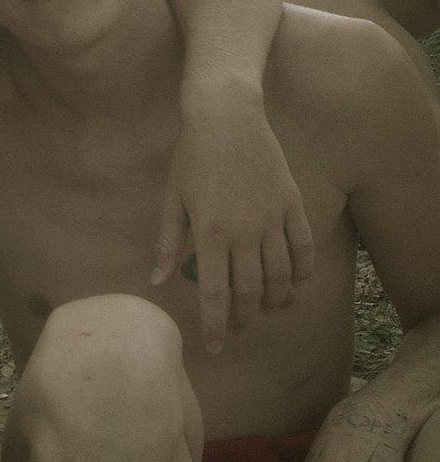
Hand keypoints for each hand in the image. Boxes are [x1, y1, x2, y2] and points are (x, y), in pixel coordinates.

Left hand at [151, 85, 314, 352]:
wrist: (226, 114)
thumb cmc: (192, 157)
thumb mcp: (172, 200)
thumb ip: (167, 244)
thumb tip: (156, 281)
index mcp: (210, 233)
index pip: (215, 294)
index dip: (216, 326)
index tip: (215, 347)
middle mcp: (245, 231)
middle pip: (250, 291)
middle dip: (244, 318)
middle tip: (237, 330)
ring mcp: (272, 218)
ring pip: (281, 274)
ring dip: (275, 300)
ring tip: (268, 312)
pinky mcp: (292, 203)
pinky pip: (304, 246)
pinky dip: (303, 271)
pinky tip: (297, 285)